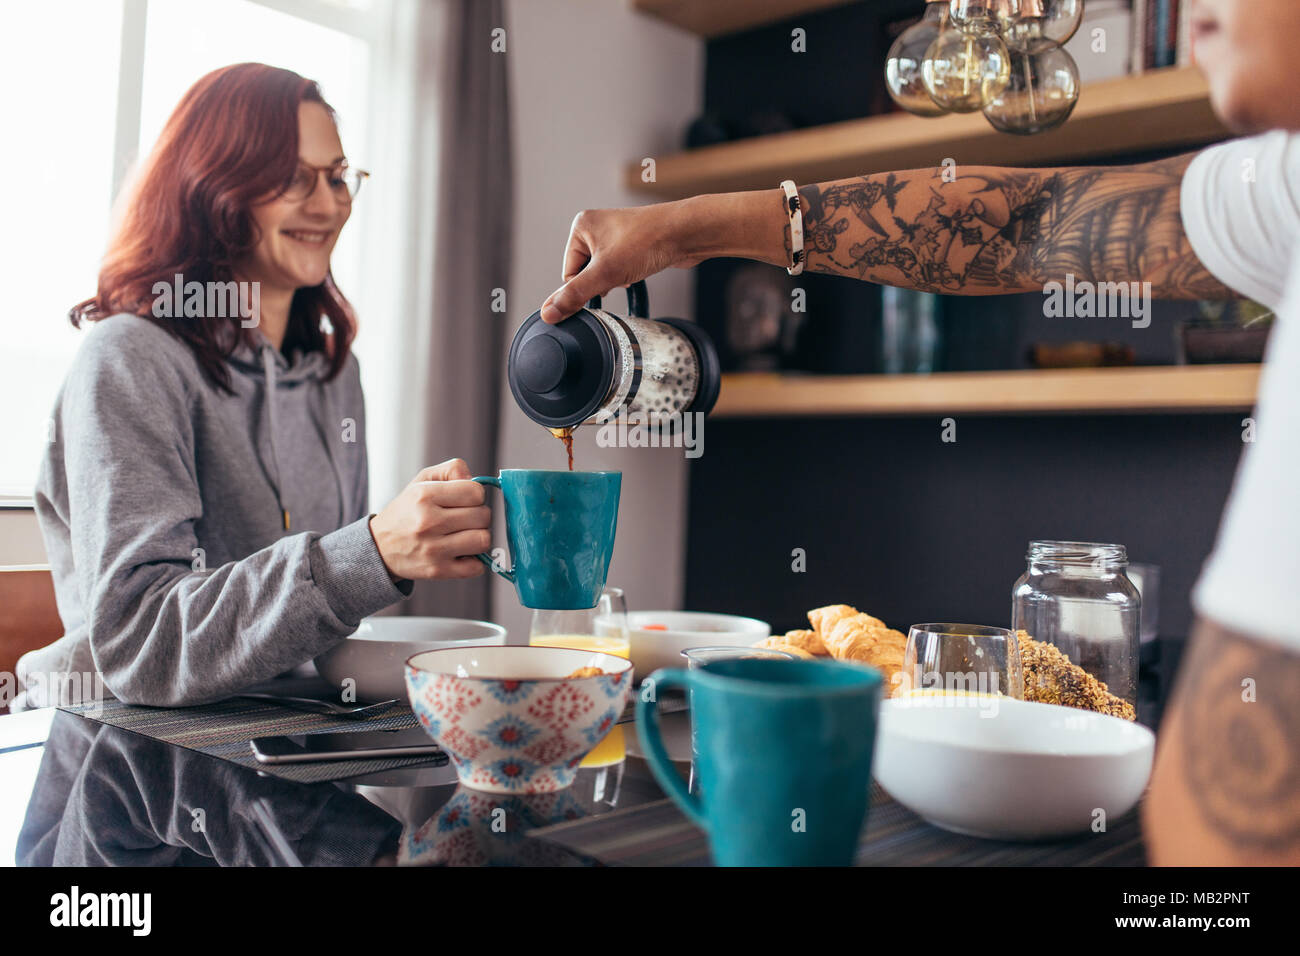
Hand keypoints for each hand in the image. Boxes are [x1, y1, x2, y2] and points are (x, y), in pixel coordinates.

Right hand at [368, 458, 490, 580]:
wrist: (378, 547)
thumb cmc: (406, 512)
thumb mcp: (421, 481)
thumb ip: (450, 470)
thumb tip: (474, 480)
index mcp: (425, 495)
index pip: (475, 492)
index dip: (475, 495)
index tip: (465, 501)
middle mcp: (428, 521)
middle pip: (483, 516)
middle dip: (479, 516)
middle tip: (464, 520)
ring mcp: (433, 548)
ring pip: (483, 540)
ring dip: (479, 538)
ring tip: (464, 536)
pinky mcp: (437, 570)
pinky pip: (476, 568)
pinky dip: (474, 562)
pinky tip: (461, 554)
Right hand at [538, 203, 692, 323]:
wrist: (685, 232)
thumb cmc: (648, 242)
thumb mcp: (605, 273)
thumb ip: (574, 295)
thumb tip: (548, 313)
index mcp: (580, 226)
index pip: (568, 273)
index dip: (586, 285)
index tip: (604, 282)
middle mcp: (595, 226)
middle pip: (586, 273)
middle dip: (603, 282)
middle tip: (621, 274)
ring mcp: (614, 234)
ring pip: (604, 272)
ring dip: (615, 279)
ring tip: (632, 268)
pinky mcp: (630, 244)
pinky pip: (619, 268)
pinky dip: (627, 275)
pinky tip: (639, 268)